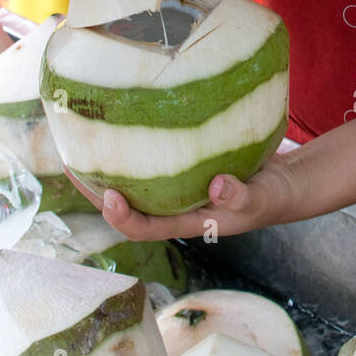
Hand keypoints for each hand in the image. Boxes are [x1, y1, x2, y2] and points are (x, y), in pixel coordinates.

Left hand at [63, 154, 296, 240]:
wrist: (283, 185)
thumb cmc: (270, 197)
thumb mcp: (260, 199)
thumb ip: (240, 196)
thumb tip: (217, 185)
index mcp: (187, 222)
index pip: (144, 229)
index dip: (122, 218)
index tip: (108, 196)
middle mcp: (174, 208)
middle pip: (126, 207)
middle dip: (95, 192)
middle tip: (72, 164)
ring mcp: (177, 190)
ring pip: (134, 185)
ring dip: (107, 170)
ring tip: (82, 144)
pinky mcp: (184, 168)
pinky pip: (151, 163)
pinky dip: (133, 151)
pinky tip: (122, 127)